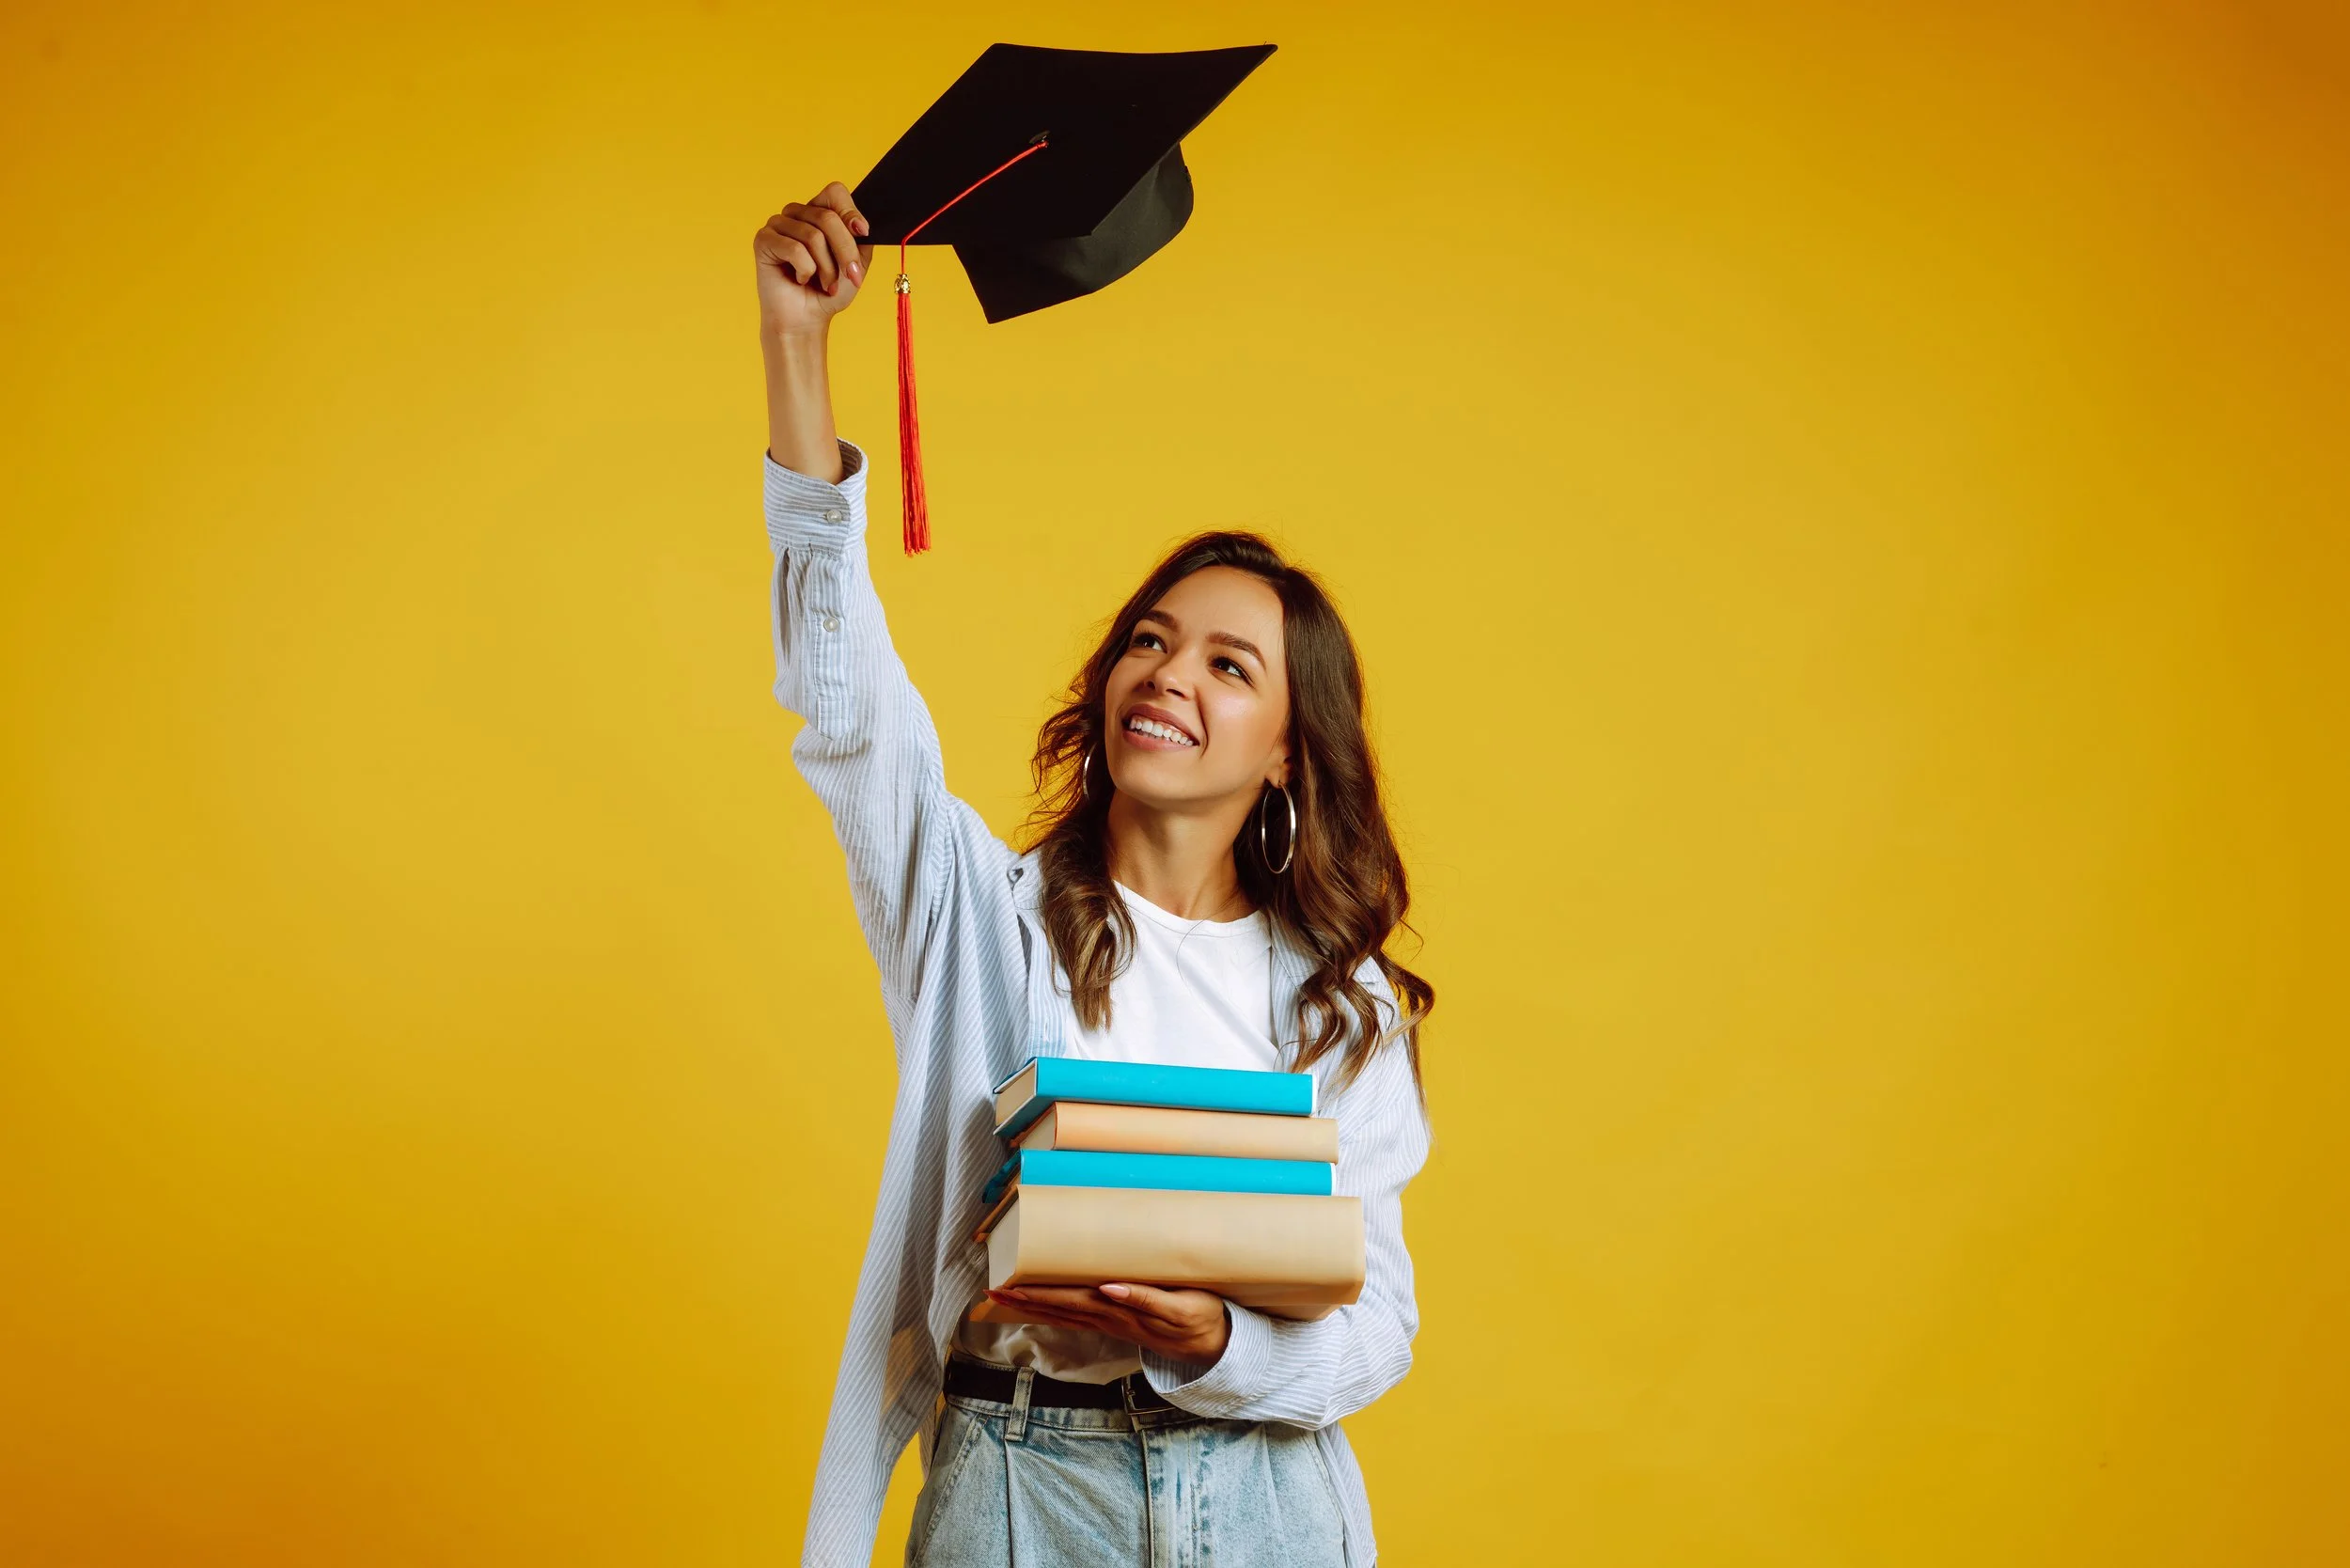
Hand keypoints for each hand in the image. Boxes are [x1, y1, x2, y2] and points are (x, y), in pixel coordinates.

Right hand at [754, 181, 874, 337]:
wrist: (806, 320)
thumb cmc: (828, 291)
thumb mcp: (856, 262)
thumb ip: (860, 239)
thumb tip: (861, 224)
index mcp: (818, 212)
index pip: (835, 192)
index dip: (850, 212)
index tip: (863, 233)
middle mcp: (797, 213)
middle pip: (828, 217)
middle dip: (845, 252)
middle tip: (851, 277)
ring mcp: (778, 224)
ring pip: (813, 235)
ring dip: (827, 268)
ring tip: (825, 284)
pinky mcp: (763, 239)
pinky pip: (795, 248)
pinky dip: (805, 270)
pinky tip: (799, 279)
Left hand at [988, 1282, 1231, 1365]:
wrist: (1215, 1344)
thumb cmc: (1201, 1316)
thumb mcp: (1180, 1306)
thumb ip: (1146, 1297)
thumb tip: (1108, 1287)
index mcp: (1121, 1310)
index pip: (1072, 1300)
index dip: (1041, 1294)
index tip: (1012, 1286)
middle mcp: (1111, 1319)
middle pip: (1061, 1309)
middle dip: (1026, 1299)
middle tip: (993, 1290)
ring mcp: (1113, 1324)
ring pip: (1066, 1316)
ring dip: (1035, 1306)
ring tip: (1005, 1296)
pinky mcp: (1119, 1324)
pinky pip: (1079, 1319)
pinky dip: (1056, 1312)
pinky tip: (1041, 1307)